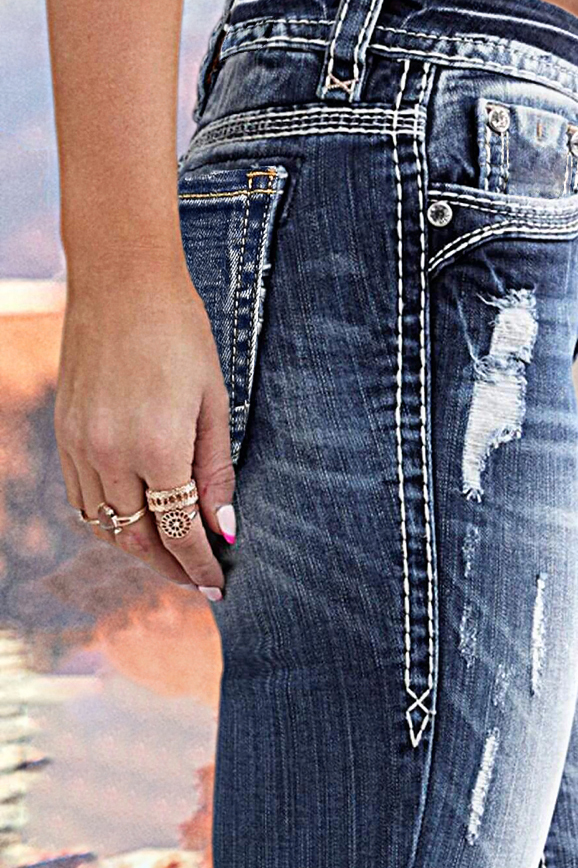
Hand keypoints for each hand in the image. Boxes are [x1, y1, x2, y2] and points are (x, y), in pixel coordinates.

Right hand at [55, 265, 235, 597]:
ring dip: (138, 549)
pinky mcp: (64, 434)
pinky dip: (107, 521)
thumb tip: (224, 529)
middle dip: (170, 568)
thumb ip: (216, 471)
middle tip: (197, 580)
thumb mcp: (215, 402)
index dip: (200, 564)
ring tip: (169, 557)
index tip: (219, 585)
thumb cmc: (181, 336)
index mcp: (157, 448)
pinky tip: (133, 521)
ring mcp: (80, 447)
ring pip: (105, 526)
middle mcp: (111, 456)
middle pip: (138, 540)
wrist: (121, 282)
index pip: (179, 533)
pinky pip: (80, 500)